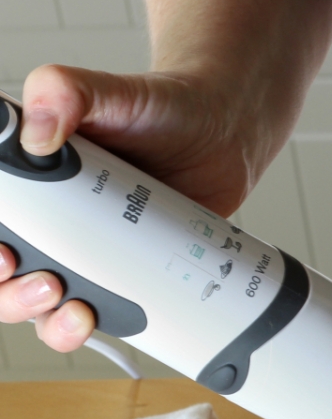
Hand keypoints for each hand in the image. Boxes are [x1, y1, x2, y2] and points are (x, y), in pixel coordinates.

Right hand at [0, 63, 265, 349]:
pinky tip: (111, 324)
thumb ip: (67, 92)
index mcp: (25, 176)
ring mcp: (86, 250)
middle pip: (3, 275)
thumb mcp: (111, 92)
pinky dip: (100, 327)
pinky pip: (102, 311)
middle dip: (9, 295)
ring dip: (50, 321)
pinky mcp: (125, 272)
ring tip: (79, 312)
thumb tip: (38, 129)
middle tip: (46, 285)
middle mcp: (47, 218)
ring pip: (44, 304)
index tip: (4, 257)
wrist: (223, 135)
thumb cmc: (162, 108)